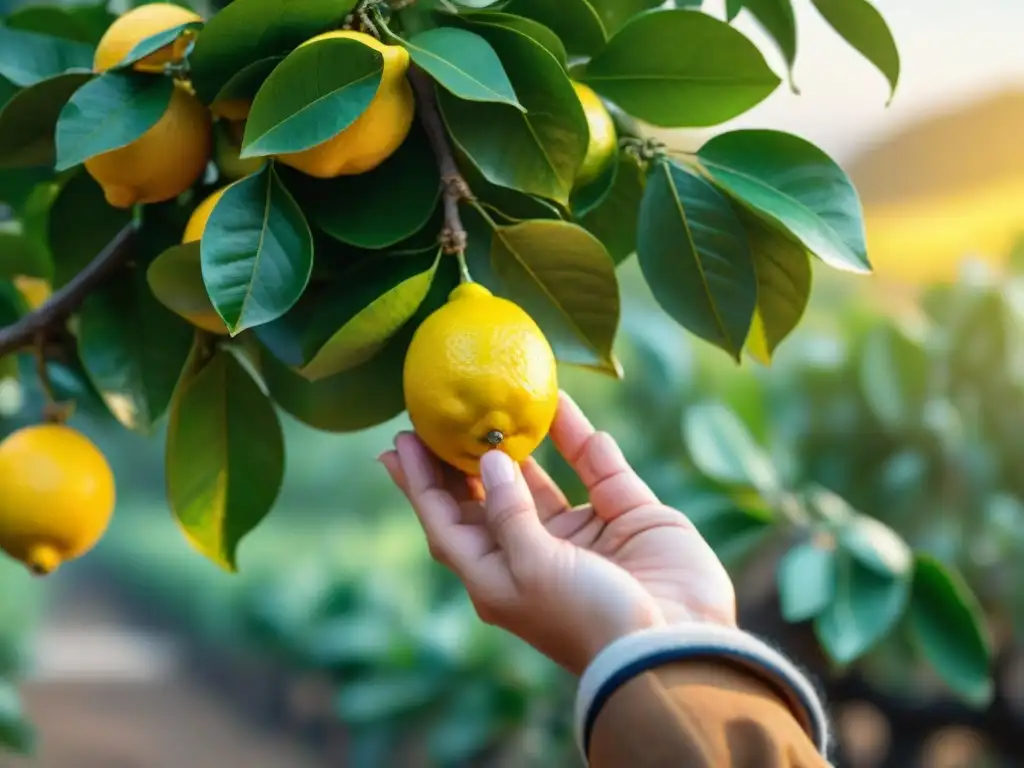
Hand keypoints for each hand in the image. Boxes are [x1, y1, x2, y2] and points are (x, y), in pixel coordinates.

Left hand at [379, 392, 735, 675]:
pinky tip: (558, 404)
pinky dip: (579, 437)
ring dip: (517, 444)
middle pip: (486, 498)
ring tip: (491, 401)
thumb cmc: (588, 618)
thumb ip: (508, 511)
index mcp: (498, 577)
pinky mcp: (625, 515)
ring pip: (539, 479)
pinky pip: (596, 466)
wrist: (673, 648)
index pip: (447, 524)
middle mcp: (533, 554)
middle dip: (461, 459)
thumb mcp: (532, 569)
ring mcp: (580, 534)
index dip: (421, 484)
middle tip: (439, 412)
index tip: (399, 443)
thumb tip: (490, 458)